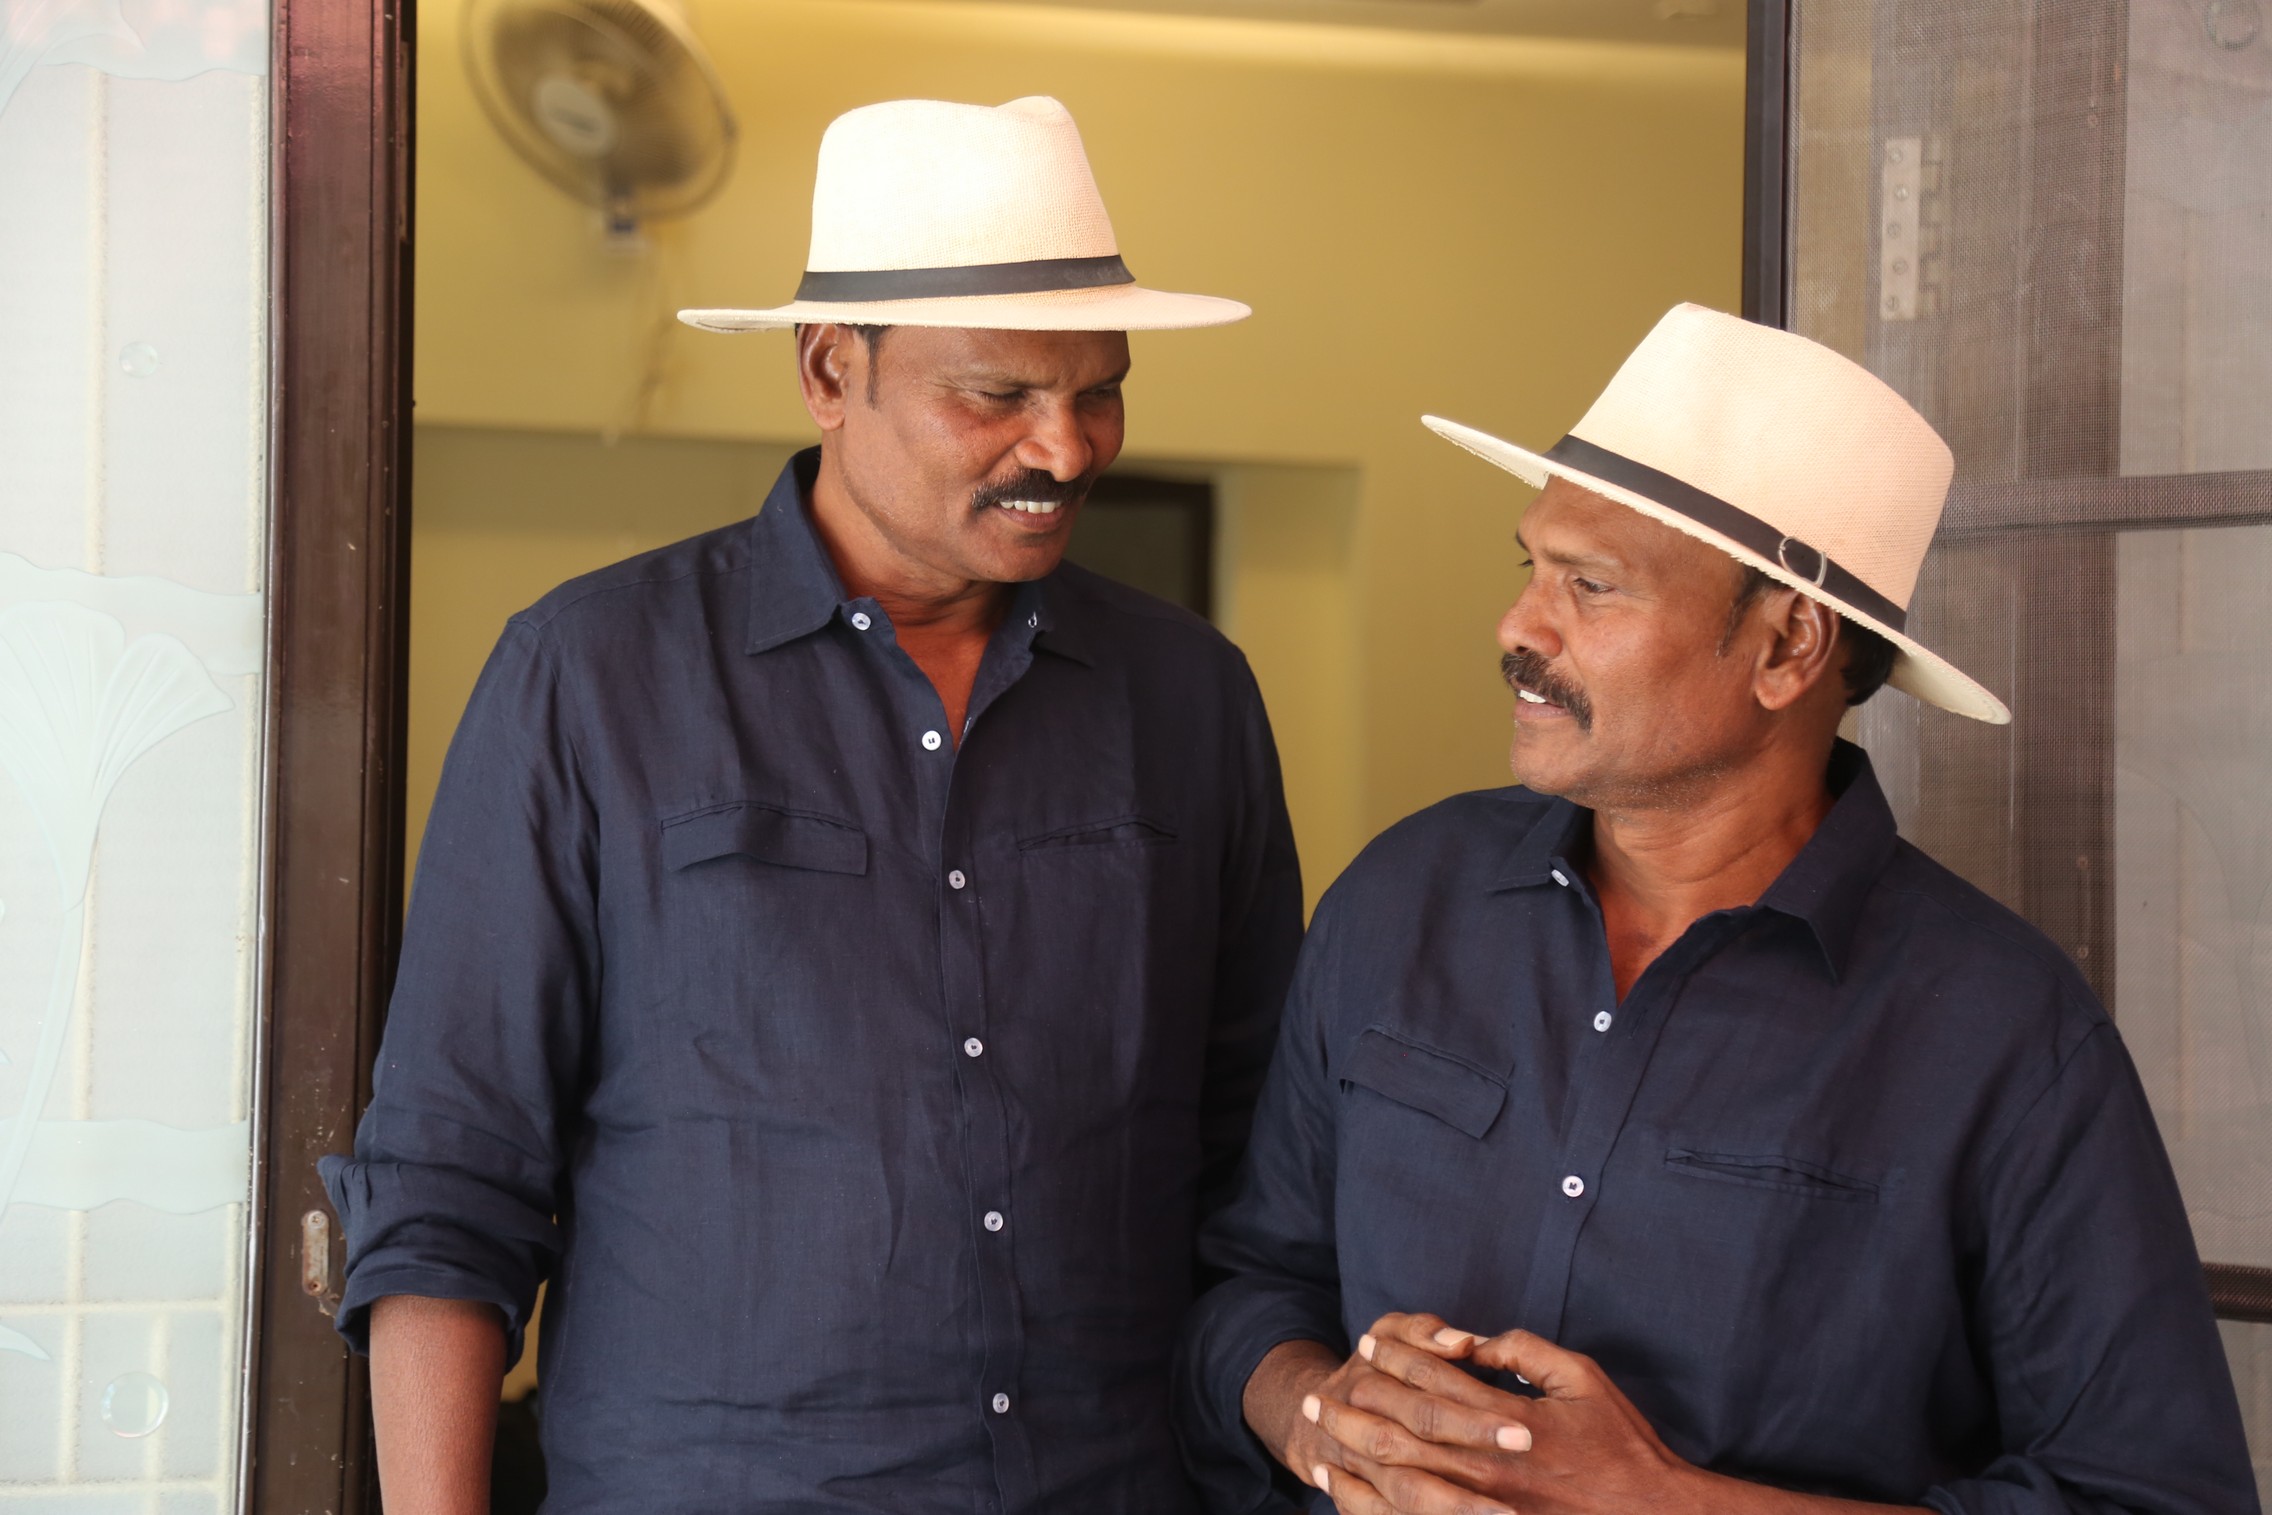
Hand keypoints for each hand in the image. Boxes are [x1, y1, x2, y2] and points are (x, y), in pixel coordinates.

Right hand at [1243, 1315, 1533, 1514]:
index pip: (1430, 1397)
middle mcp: (1361, 1424)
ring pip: (1404, 1492)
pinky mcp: (1352, 1497)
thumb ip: (1423, 1332)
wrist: (1308, 1410)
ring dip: (1451, 1507)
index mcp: (1372, 1378)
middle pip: (1415, 1445)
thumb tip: (1464, 1343)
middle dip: (1468, 1459)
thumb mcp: (1387, 1332)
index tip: (1525, 1432)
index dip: (1474, 1414)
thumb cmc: (1370, 1366)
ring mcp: (1355, 1467)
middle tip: (1522, 1471)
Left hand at [1301, 1315, 1701, 1513]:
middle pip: (1402, 1428)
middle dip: (1356, 1404)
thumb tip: (1476, 1341)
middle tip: (1322, 1391)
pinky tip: (1346, 1488)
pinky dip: (1372, 1503)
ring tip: (1319, 1435)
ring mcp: (1481, 1507)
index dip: (1395, 1354)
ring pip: (1397, 1477)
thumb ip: (1525, 1350)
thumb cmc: (1619, 1444)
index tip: (1367, 1339)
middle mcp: (1487, 1465)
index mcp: (1508, 1420)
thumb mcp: (1581, 1378)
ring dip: (1353, 1451)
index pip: (1434, 1379)